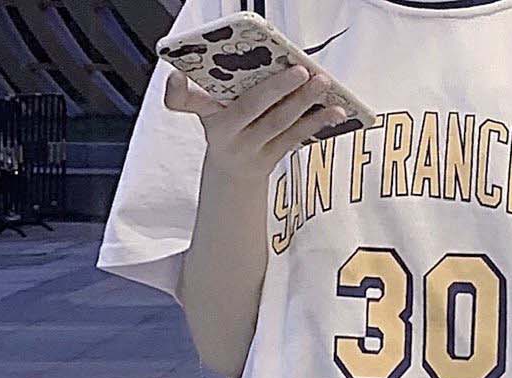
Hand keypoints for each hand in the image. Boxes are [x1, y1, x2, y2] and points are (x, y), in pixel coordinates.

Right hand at [165, 63, 336, 183]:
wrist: (233, 173)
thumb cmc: (224, 128)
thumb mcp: (207, 110)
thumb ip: (199, 93)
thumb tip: (198, 71)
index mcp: (209, 116)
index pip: (189, 102)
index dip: (179, 92)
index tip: (175, 79)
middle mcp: (227, 134)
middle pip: (251, 108)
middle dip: (276, 88)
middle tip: (300, 71)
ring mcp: (251, 149)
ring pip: (280, 124)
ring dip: (304, 104)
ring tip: (324, 85)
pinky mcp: (272, 157)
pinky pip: (296, 138)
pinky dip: (317, 123)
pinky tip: (336, 111)